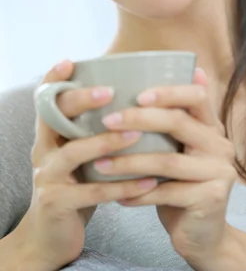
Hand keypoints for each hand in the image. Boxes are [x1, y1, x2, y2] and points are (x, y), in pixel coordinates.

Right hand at [15, 61, 158, 270]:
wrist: (51, 237)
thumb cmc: (76, 184)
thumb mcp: (80, 153)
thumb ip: (93, 128)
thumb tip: (133, 97)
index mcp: (49, 135)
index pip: (46, 100)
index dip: (53, 79)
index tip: (70, 61)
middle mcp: (43, 151)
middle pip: (55, 118)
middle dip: (82, 101)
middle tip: (110, 91)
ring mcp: (47, 177)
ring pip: (75, 153)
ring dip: (107, 141)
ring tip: (137, 133)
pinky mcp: (58, 204)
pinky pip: (92, 192)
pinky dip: (122, 186)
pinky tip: (149, 181)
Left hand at [98, 68, 236, 269]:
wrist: (203, 236)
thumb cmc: (183, 185)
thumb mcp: (180, 149)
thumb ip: (173, 120)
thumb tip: (166, 81)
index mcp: (213, 127)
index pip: (197, 96)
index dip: (168, 92)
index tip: (137, 95)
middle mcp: (221, 145)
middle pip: (179, 122)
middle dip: (139, 119)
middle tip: (107, 121)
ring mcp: (219, 172)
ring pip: (167, 160)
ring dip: (129, 162)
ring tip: (100, 164)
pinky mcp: (210, 198)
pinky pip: (167, 192)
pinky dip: (138, 194)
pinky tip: (117, 196)